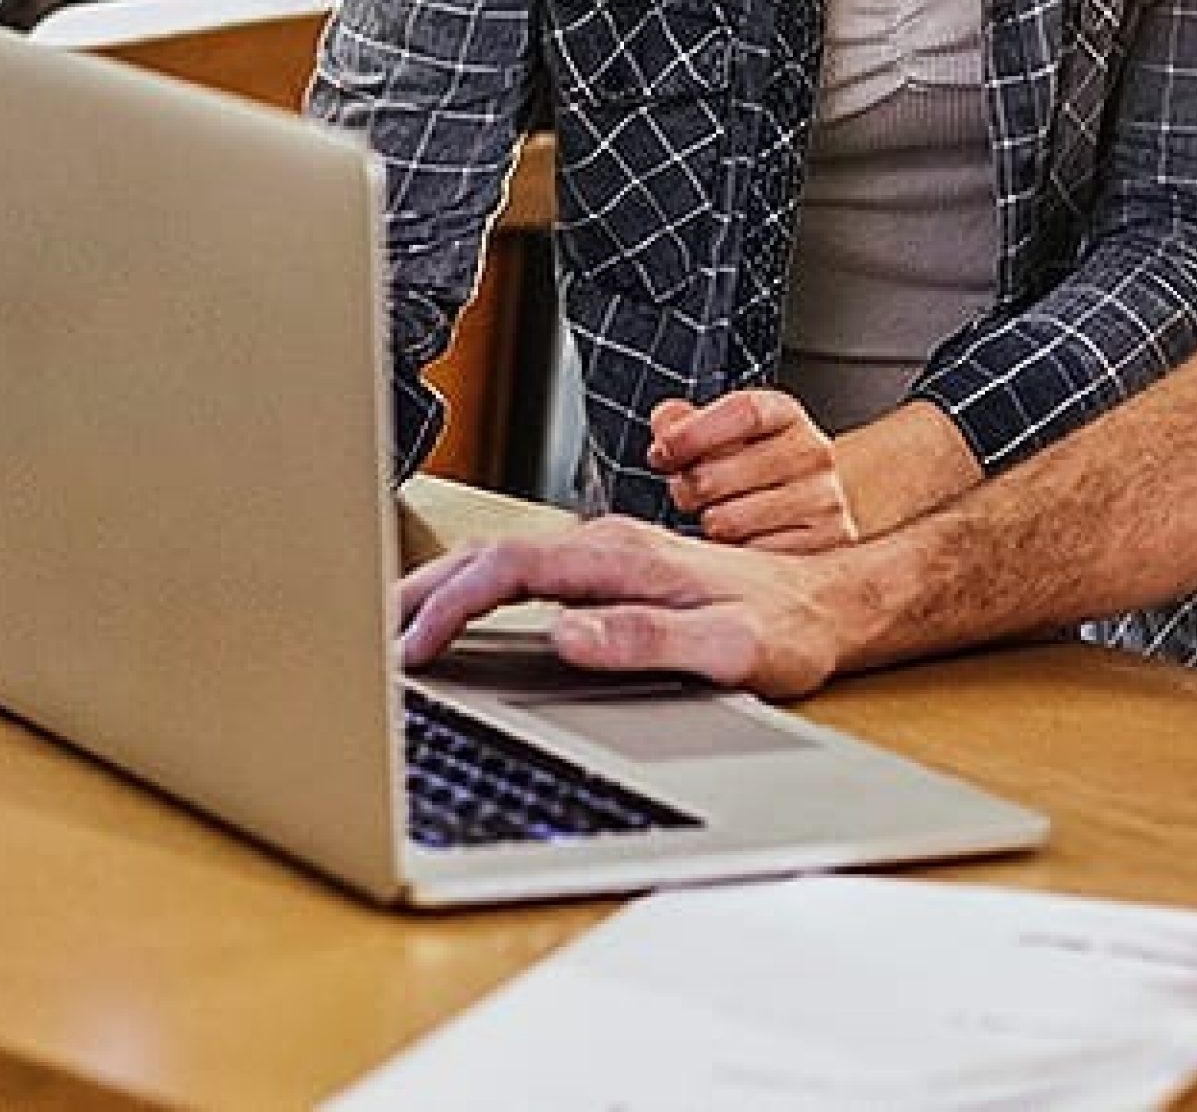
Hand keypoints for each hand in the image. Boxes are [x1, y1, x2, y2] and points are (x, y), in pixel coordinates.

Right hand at [395, 515, 857, 698]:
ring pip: (504, 559)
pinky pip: (527, 571)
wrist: (830, 604)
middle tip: (365, 635)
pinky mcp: (612, 568)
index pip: (511, 573)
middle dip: (422, 592)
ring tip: (392, 623)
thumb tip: (569, 636)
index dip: (452, 608)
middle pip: (492, 556)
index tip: (416, 650)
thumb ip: (647, 638)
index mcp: (624, 558)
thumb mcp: (728, 648)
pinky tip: (462, 612)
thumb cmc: (787, 629)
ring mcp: (609, 553)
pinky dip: (478, 588)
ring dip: (444, 588)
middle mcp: (610, 544)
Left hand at [646, 388, 856, 550]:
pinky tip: (747, 539)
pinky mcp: (821, 546)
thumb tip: (665, 420)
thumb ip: (687, 424)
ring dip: (710, 524)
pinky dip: (738, 555)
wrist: (816, 509)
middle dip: (687, 489)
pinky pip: (750, 556)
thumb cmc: (760, 468)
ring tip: (722, 515)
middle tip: (690, 493)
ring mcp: (821, 500)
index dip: (690, 434)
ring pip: (727, 522)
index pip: (741, 413)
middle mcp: (811, 452)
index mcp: (785, 415)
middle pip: (716, 473)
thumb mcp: (727, 436)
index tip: (662, 454)